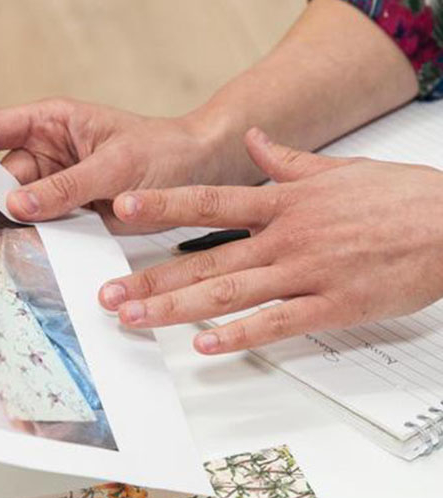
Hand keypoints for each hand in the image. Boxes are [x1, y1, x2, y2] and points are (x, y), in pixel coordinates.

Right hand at [0, 98, 219, 231]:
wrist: (200, 175)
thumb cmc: (163, 151)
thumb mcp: (115, 165)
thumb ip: (66, 186)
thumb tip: (18, 204)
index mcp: (51, 122)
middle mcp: (47, 153)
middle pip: (1, 176)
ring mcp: (58, 186)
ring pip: (21, 207)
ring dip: (14, 225)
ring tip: (0, 245)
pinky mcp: (71, 214)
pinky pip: (45, 227)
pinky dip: (38, 240)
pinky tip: (29, 253)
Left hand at [99, 128, 442, 353]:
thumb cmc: (400, 199)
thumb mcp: (337, 170)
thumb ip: (286, 159)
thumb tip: (254, 141)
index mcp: (285, 203)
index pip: (209, 200)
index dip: (162, 204)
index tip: (123, 207)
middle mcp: (287, 238)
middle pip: (206, 257)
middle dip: (152, 277)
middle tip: (109, 293)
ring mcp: (307, 273)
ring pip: (230, 293)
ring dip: (177, 307)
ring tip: (135, 319)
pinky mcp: (332, 307)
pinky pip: (277, 323)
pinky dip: (239, 335)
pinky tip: (204, 346)